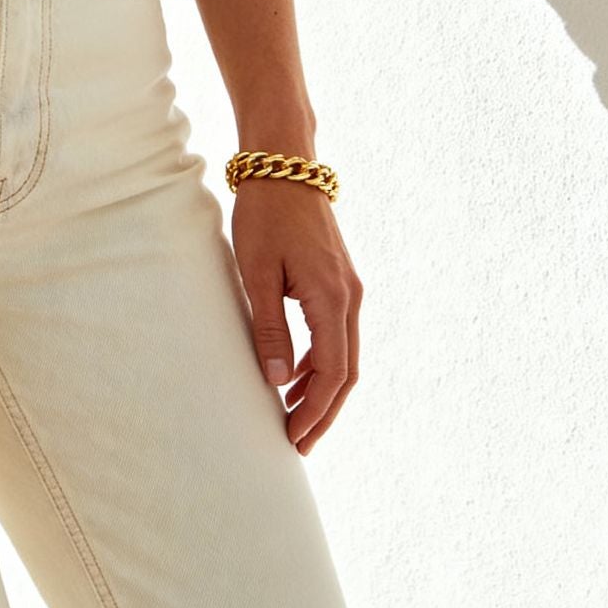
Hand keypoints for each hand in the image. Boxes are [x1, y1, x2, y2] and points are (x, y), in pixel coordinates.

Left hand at [230, 177, 360, 452]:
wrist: (284, 165)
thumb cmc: (264, 214)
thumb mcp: (256, 272)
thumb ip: (269, 328)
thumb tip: (277, 381)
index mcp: (332, 298)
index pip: (332, 373)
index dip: (314, 411)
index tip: (295, 438)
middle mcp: (351, 297)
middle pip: (347, 372)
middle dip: (324, 411)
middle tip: (298, 442)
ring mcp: (350, 288)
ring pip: (346, 355)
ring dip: (324, 389)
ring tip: (295, 416)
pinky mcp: (341, 280)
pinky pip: (339, 334)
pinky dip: (324, 362)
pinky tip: (298, 374)